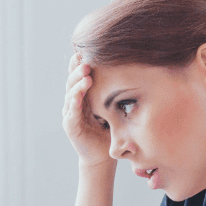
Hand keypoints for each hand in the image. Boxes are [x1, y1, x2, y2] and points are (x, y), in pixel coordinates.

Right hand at [62, 53, 113, 167]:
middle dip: (79, 70)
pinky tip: (78, 95)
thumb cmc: (110, 129)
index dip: (80, 63)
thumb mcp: (114, 108)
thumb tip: (135, 73)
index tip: (86, 50)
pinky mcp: (70, 126)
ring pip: (71, 94)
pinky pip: (71, 112)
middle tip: (87, 60)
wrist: (102, 155)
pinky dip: (74, 102)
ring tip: (87, 76)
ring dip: (78, 84)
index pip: (80, 76)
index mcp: (84, 95)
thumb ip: (117, 94)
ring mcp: (70, 113)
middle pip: (73, 81)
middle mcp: (75, 102)